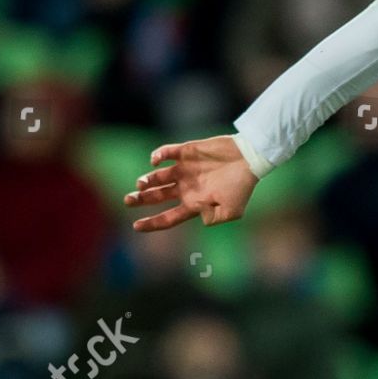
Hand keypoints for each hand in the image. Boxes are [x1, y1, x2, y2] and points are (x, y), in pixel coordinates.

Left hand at [124, 135, 258, 231]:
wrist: (249, 159)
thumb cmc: (243, 186)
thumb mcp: (233, 211)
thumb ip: (215, 218)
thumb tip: (199, 218)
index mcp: (196, 203)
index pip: (169, 217)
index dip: (152, 223)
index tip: (135, 226)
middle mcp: (187, 187)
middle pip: (157, 196)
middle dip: (140, 199)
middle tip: (128, 200)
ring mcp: (185, 169)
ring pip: (157, 177)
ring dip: (147, 181)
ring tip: (141, 184)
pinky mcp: (186, 152)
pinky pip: (165, 153)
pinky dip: (157, 156)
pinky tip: (155, 162)